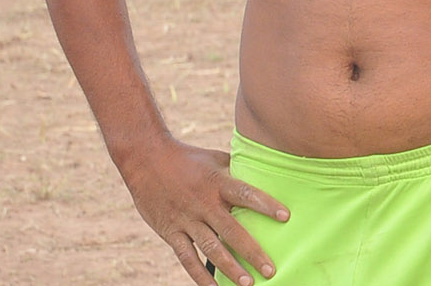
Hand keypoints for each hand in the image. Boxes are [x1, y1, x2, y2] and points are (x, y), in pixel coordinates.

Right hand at [121, 136, 288, 285]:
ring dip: (230, 268)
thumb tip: (262, 175)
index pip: (245, 194)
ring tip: (247, 283)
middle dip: (252, 252)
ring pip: (211, 248)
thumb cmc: (186, 157)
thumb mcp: (214, 158)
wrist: (145, 158)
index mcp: (217, 182)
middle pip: (231, 230)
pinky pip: (187, 257)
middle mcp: (203, 202)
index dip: (266, 205)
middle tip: (270, 270)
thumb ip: (236, 171)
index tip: (285, 217)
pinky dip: (200, 275)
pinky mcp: (171, 231)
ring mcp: (186, 219)